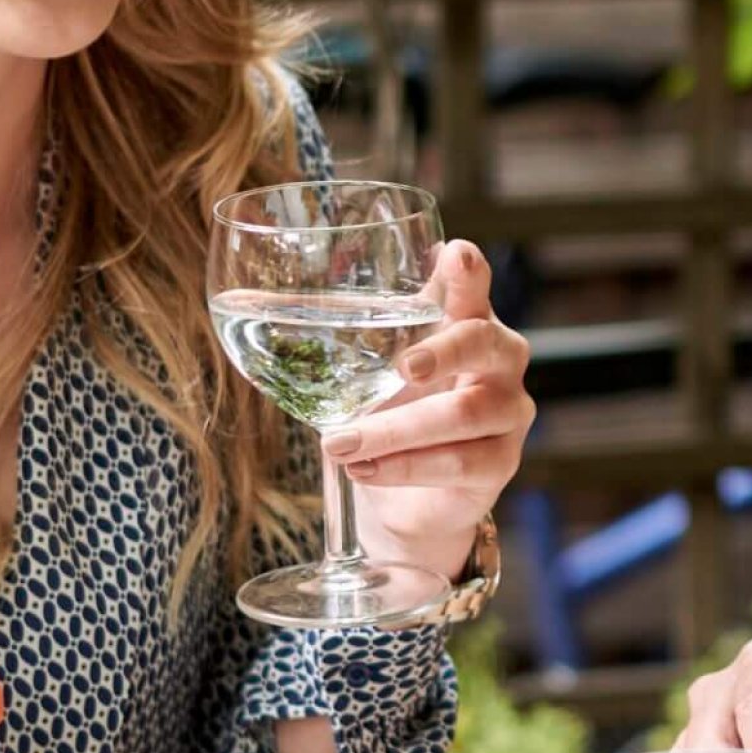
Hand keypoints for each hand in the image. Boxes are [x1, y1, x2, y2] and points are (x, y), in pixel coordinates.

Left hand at [322, 241, 534, 581]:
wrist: (402, 497)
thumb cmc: (388, 416)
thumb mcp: (363, 371)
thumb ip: (332, 336)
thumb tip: (243, 298)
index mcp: (463, 324)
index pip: (473, 287)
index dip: (468, 272)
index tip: (456, 255)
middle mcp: (497, 361)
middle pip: (486, 342)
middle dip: (444, 352)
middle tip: (404, 368)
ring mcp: (509, 412)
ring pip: (465, 414)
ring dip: (396, 430)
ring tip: (339, 444)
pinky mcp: (502, 463)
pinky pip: (461, 463)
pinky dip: (406, 467)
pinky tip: (364, 469)